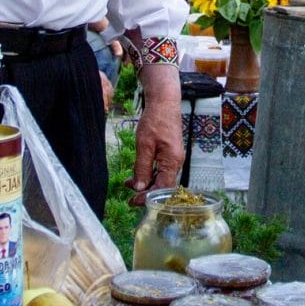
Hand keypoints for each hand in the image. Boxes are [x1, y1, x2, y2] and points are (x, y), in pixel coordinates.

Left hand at [129, 64, 182, 204]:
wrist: (165, 102)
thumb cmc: (155, 121)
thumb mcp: (144, 145)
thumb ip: (142, 167)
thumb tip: (138, 188)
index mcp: (172, 162)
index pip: (162, 189)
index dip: (148, 198)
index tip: (133, 202)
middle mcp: (176, 162)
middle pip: (163, 186)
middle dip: (146, 193)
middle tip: (129, 198)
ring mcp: (174, 158)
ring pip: (160, 178)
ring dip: (145, 183)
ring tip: (128, 184)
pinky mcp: (170, 154)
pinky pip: (160, 169)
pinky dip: (148, 173)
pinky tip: (137, 173)